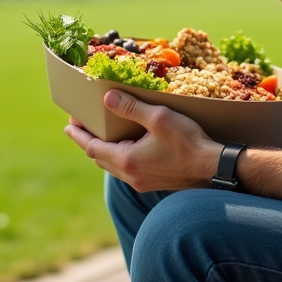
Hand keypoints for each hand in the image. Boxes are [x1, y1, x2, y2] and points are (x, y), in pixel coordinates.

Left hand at [65, 90, 220, 192]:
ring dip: (102, 151)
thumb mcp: (159, 118)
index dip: (78, 135)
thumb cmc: (188, 142)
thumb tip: (107, 98)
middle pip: (99, 158)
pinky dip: (117, 157)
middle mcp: (130, 175)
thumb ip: (132, 107)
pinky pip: (125, 171)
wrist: (212, 169)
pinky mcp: (152, 183)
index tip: (69, 124)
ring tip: (100, 135)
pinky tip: (125, 147)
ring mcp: (141, 182)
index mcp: (126, 160)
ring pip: (112, 166)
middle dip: (88, 142)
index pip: (92, 148)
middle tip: (81, 126)